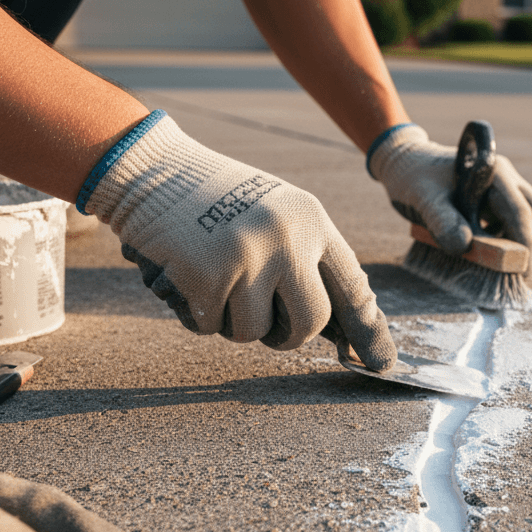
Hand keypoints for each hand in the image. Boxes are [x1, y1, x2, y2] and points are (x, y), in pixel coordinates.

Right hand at [83, 112, 395, 371]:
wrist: (150, 169)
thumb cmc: (216, 201)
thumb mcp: (275, 215)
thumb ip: (306, 261)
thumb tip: (337, 328)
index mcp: (312, 220)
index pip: (352, 285)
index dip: (366, 330)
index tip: (382, 363)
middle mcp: (287, 237)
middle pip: (309, 323)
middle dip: (286, 335)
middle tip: (267, 324)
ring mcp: (247, 257)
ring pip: (254, 332)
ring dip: (232, 321)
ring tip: (215, 278)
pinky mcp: (206, 276)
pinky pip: (212, 328)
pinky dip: (198, 314)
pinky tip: (187, 277)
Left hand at [368, 124, 531, 276]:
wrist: (405, 164)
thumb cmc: (413, 178)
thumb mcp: (423, 199)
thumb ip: (442, 220)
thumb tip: (464, 246)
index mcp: (492, 172)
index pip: (519, 211)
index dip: (524, 244)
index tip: (522, 272)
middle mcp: (503, 177)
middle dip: (528, 244)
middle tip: (518, 273)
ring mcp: (501, 187)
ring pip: (525, 217)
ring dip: (518, 241)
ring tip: (502, 266)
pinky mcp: (493, 198)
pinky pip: (510, 220)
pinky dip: (506, 239)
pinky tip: (489, 253)